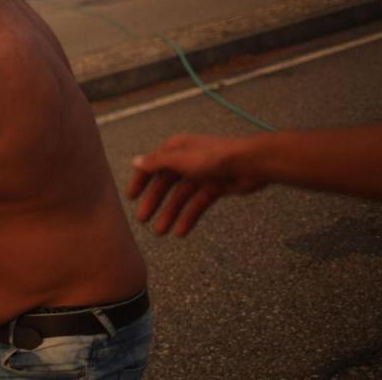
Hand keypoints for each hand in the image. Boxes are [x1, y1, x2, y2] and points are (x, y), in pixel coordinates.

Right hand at [126, 134, 265, 236]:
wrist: (250, 164)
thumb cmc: (213, 157)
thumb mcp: (180, 159)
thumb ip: (156, 162)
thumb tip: (135, 161)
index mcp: (175, 150)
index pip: (152, 166)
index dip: (140, 181)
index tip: (131, 197)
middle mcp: (186, 161)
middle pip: (165, 184)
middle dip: (154, 202)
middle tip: (143, 220)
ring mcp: (201, 175)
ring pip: (181, 197)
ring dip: (170, 214)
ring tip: (160, 232)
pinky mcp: (215, 187)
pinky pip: (197, 204)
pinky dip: (189, 217)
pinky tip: (181, 232)